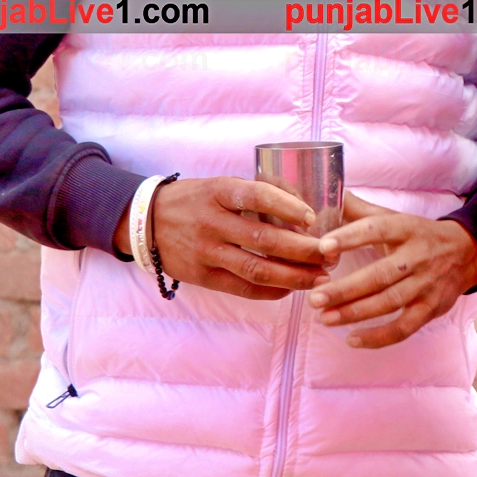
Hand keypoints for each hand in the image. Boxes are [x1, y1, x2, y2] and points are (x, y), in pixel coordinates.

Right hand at [112, 177, 331, 300]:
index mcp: (218, 192)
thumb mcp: (218, 186)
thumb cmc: (195, 200)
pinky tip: (291, 288)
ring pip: (256, 268)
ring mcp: (205, 252)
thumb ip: (253, 195)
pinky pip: (241, 288)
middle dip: (303, 249)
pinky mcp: (201, 276)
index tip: (313, 217)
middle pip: (263, 238)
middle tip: (330, 253)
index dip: (287, 206)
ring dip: (293, 275)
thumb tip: (303, 209)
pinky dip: (270, 291)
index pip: (256, 195)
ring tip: (320, 277)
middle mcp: (211, 222)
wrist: (146, 222)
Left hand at [307, 193, 476, 348]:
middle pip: (380, 275)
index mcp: (405, 228)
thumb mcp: (394, 217)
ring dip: (355, 313)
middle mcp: (417, 256)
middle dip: (345, 289)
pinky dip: (378, 337)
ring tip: (324, 318)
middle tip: (315, 297)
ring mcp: (426, 285)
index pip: (376, 230)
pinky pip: (404, 328)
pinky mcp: (431, 309)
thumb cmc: (417, 234)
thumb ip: (359, 211)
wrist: (467, 252)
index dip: (350, 237)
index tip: (324, 246)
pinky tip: (352, 339)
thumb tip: (326, 193)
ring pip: (389, 302)